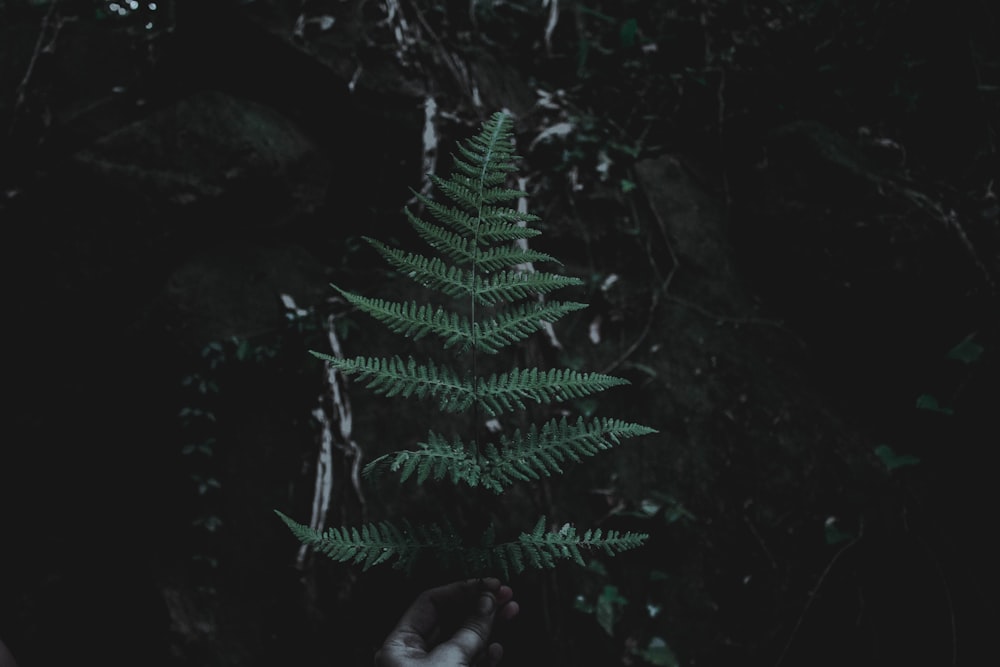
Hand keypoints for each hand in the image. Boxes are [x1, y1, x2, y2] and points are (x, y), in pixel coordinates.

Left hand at [375, 577, 519, 666]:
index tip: (489, 584)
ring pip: (462, 642)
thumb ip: (470, 630)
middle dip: (479, 606)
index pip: (430, 603)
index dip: (461, 590)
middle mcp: (412, 658)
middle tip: (505, 593)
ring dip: (488, 628)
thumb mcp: (450, 661)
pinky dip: (483, 656)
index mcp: (399, 646)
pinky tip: (497, 648)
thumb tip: (488, 601)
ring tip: (512, 610)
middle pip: (449, 620)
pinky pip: (466, 664)